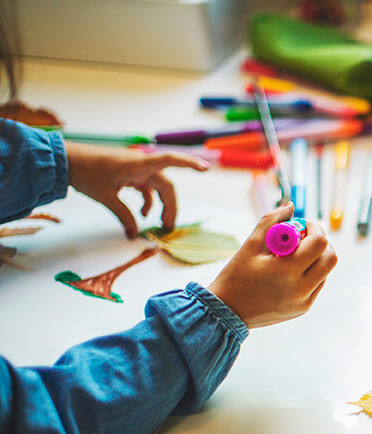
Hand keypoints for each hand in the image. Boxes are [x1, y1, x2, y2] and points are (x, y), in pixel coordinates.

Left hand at [66, 143, 209, 238]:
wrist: (66, 161)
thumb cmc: (85, 172)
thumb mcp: (105, 197)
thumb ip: (124, 216)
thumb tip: (134, 235)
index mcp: (138, 165)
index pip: (170, 161)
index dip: (189, 164)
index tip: (205, 170)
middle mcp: (142, 165)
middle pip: (166, 186)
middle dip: (171, 206)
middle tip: (168, 227)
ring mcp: (136, 169)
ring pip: (158, 188)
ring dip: (161, 205)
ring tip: (159, 224)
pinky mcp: (130, 174)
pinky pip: (147, 188)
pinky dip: (148, 201)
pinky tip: (143, 214)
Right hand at [208, 203, 337, 327]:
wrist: (226, 312)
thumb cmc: (235, 276)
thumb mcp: (250, 245)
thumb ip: (272, 221)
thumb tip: (290, 205)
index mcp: (288, 271)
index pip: (319, 243)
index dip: (314, 228)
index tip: (302, 224)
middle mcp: (301, 289)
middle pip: (330, 258)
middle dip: (320, 242)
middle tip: (302, 238)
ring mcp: (304, 301)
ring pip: (326, 271)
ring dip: (315, 258)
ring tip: (290, 256)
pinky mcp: (303, 308)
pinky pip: (317, 284)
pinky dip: (310, 273)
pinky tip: (289, 271)